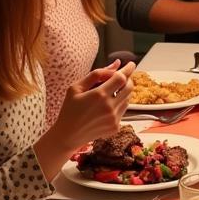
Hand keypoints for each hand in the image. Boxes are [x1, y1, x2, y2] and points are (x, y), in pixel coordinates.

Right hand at [35, 61, 135, 177]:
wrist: (67, 135)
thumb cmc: (69, 109)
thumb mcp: (76, 88)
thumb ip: (97, 74)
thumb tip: (116, 64)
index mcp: (99, 95)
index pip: (122, 78)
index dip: (128, 69)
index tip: (131, 64)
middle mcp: (109, 107)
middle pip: (129, 87)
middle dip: (128, 79)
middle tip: (121, 76)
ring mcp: (114, 118)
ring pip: (128, 98)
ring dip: (123, 92)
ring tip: (110, 92)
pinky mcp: (116, 127)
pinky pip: (123, 110)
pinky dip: (119, 104)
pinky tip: (106, 106)